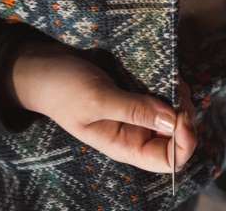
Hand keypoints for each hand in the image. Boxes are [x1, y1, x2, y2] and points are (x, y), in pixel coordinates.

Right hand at [9, 41, 195, 172]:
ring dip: (180, 96)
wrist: (40, 66)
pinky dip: (171, 83)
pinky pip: (164, 93)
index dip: (184, 143)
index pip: (167, 160)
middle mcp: (133, 132)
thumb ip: (134, 110)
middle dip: (184, 115)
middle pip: (177, 136)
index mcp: (123, 145)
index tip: (182, 116)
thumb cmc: (61, 88)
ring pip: (174, 113)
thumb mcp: (96, 99)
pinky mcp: (135, 91)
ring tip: (173, 78)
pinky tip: (166, 72)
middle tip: (178, 90)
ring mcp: (135, 111)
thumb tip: (173, 120)